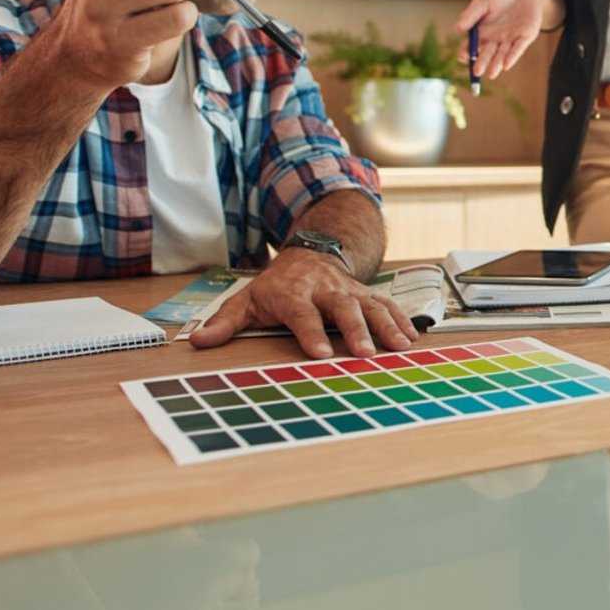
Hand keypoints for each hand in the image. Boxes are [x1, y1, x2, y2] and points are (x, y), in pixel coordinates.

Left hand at [187, 252, 417, 358]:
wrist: (311, 254)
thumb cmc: (277, 285)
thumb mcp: (247, 299)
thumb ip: (225, 322)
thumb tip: (198, 342)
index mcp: (294, 293)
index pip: (303, 314)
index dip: (311, 334)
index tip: (320, 355)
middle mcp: (326, 289)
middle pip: (343, 308)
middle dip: (356, 331)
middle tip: (366, 353)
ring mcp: (350, 290)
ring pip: (371, 305)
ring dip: (386, 326)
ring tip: (399, 347)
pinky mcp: (366, 293)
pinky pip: (387, 304)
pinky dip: (401, 319)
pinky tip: (411, 336)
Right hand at [456, 0, 561, 79]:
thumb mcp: (483, 2)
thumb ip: (471, 15)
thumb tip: (457, 29)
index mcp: (482, 32)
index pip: (472, 47)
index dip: (467, 53)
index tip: (463, 57)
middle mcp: (495, 39)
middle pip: (487, 54)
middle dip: (482, 62)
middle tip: (477, 71)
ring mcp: (510, 39)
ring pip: (502, 54)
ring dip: (496, 64)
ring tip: (491, 74)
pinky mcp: (525, 37)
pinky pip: (518, 48)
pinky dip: (512, 56)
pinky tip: (506, 65)